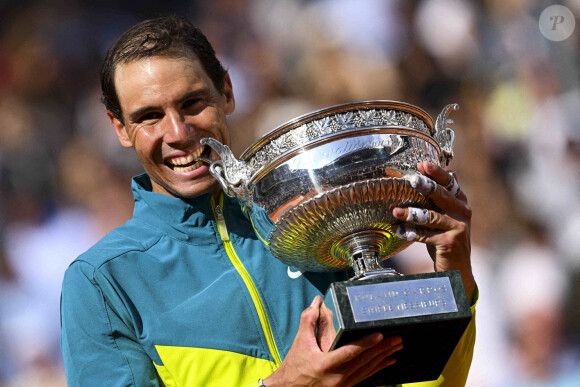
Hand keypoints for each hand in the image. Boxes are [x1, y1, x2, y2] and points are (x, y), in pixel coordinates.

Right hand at [263, 296, 402, 386]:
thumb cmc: (294, 367)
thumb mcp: (300, 342)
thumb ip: (309, 320)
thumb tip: (317, 302)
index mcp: (325, 364)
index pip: (350, 352)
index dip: (366, 343)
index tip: (380, 335)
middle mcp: (336, 377)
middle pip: (364, 361)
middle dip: (382, 349)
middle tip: (397, 338)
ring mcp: (342, 385)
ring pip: (367, 369)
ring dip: (383, 358)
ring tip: (396, 347)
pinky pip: (364, 377)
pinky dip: (377, 368)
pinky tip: (387, 362)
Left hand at [392, 161, 474, 300]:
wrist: (457, 268)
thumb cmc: (445, 238)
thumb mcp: (446, 215)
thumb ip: (442, 196)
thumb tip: (441, 170)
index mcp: (460, 201)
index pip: (450, 182)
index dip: (437, 172)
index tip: (422, 164)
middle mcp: (463, 212)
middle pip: (443, 195)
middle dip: (426, 186)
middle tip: (411, 180)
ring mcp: (458, 227)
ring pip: (431, 216)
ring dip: (410, 213)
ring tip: (395, 211)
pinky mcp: (450, 242)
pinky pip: (425, 235)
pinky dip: (409, 232)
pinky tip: (396, 229)